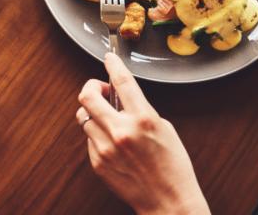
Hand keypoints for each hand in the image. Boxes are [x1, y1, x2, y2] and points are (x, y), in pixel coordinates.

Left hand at [76, 53, 208, 214]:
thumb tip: (121, 97)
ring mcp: (106, 148)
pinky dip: (98, 136)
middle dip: (91, 87)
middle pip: (87, 96)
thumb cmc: (172, 166)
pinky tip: (113, 144)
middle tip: (100, 90)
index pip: (122, 81)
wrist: (168, 203)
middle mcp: (121, 131)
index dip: (113, 64)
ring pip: (84, 118)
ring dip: (94, 114)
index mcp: (143, 119)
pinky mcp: (98, 162)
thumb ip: (141, 110)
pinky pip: (89, 139)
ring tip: (108, 120)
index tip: (109, 58)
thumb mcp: (164, 129)